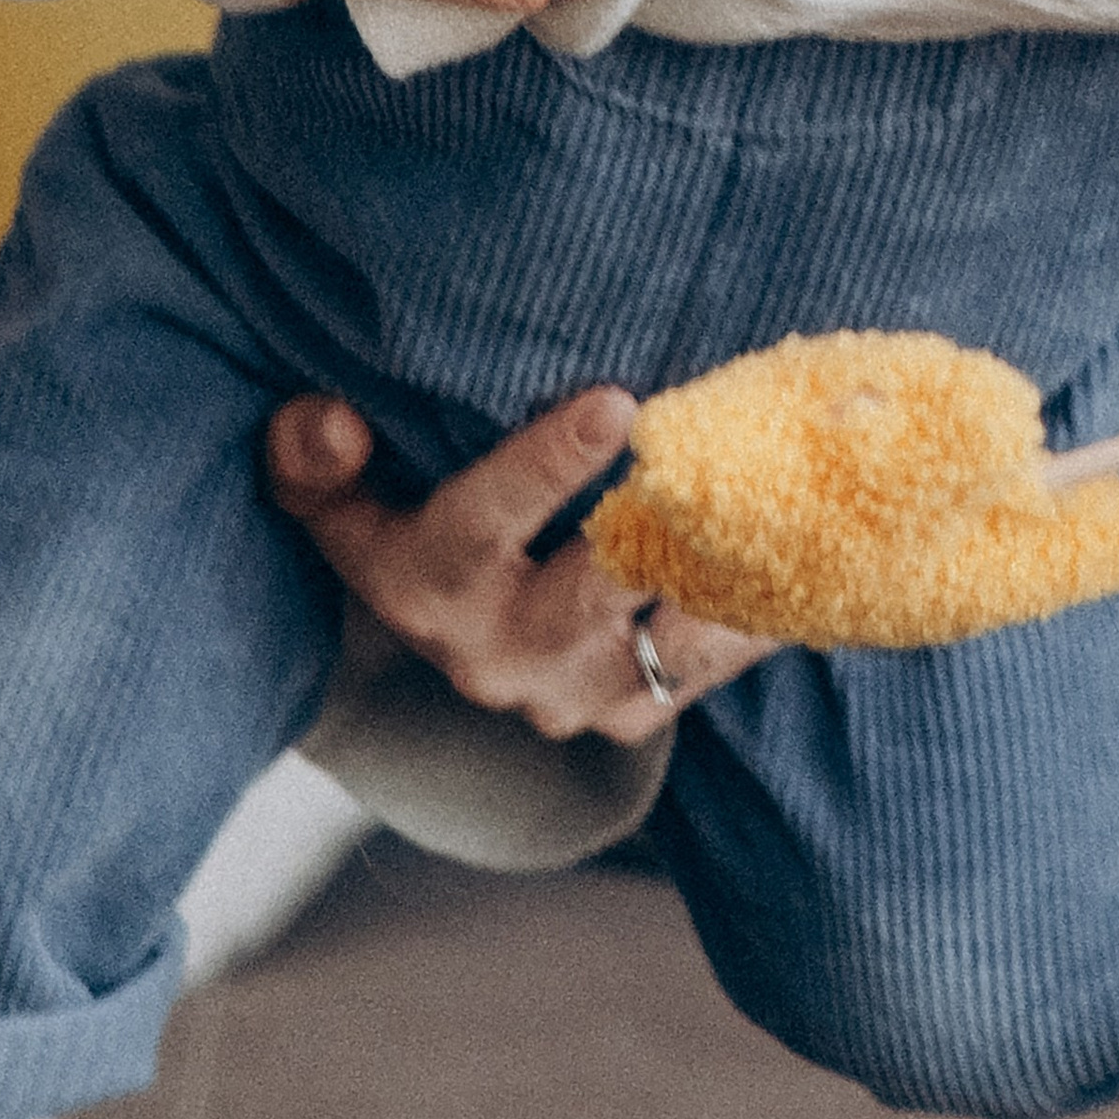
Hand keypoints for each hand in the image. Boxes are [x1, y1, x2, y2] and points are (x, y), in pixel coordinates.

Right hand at [265, 386, 771, 746]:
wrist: (441, 644)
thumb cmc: (395, 524)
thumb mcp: (336, 499)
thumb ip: (314, 460)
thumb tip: (330, 422)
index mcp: (418, 582)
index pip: (478, 524)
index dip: (544, 467)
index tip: (615, 401)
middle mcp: (491, 651)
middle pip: (591, 591)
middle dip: (664, 525)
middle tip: (734, 457)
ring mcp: (565, 693)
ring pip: (665, 638)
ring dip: (728, 576)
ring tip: (788, 503)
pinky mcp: (625, 717)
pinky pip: (706, 667)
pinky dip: (756, 615)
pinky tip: (805, 552)